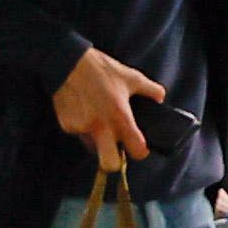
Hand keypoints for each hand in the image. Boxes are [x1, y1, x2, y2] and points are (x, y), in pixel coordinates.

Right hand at [47, 47, 165, 163]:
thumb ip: (150, 89)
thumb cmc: (101, 69)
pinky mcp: (67, 125)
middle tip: (115, 150)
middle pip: (109, 164)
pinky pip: (79, 134)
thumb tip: (160, 98)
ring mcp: (82, 128)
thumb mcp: (131, 76)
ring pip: (93, 148)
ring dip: (98, 140)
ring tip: (97, 120)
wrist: (67, 62)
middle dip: (114, 162)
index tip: (138, 146)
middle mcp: (100, 126)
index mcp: (120, 116)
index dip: (141, 151)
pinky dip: (83, 127)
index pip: (137, 150)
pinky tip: (83, 111)